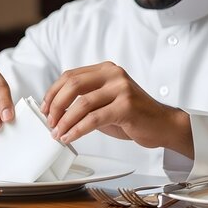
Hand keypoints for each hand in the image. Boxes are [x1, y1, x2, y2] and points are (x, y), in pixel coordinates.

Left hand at [41, 61, 192, 157]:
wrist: (163, 125)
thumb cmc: (132, 115)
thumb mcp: (104, 102)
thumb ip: (83, 101)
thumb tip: (54, 111)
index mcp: (105, 69)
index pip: (70, 75)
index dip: (53, 92)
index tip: (44, 108)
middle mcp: (113, 74)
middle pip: (73, 85)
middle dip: (55, 105)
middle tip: (49, 122)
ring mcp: (121, 88)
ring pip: (82, 103)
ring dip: (65, 121)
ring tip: (58, 133)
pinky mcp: (127, 106)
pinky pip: (94, 119)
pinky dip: (77, 130)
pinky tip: (70, 137)